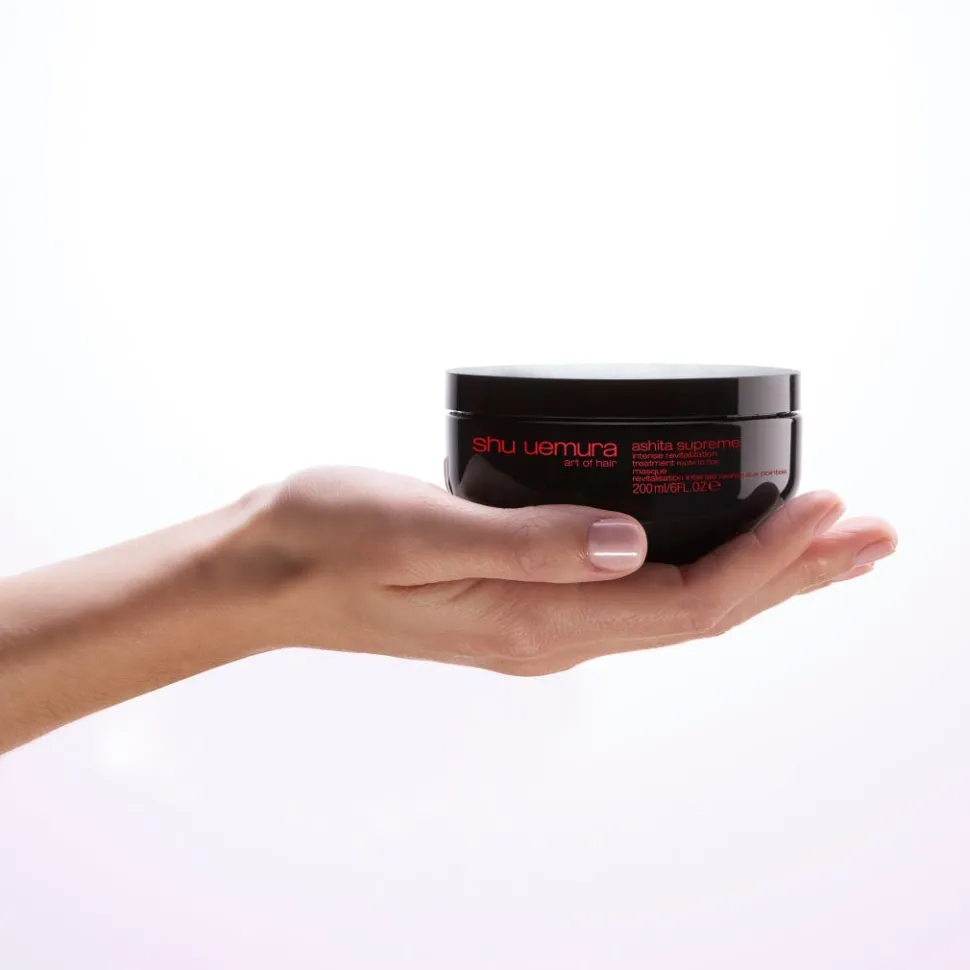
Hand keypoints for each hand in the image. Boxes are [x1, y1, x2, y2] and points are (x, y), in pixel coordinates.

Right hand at [227, 467, 896, 675]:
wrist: (268, 568)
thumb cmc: (330, 540)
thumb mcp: (420, 532)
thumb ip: (526, 543)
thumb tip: (630, 544)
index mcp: (534, 620)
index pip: (686, 600)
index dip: (767, 559)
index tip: (828, 509)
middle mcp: (550, 631)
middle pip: (702, 612)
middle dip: (792, 573)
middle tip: (871, 533)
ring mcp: (539, 619)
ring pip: (678, 602)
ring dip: (756, 570)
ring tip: (823, 540)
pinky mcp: (525, 596)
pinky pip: (638, 589)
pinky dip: (698, 561)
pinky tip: (716, 541)